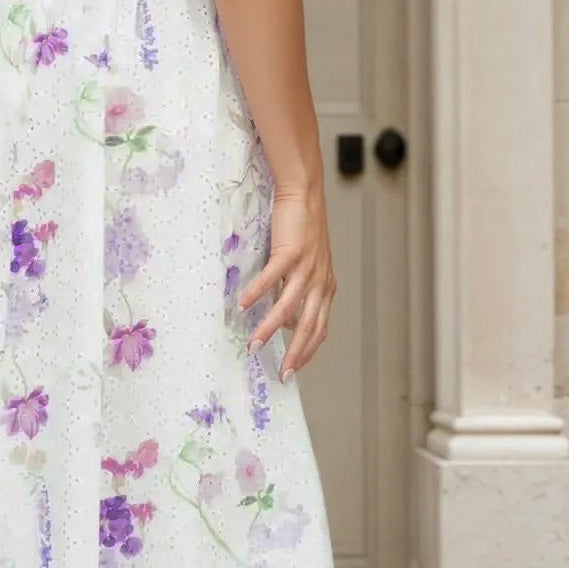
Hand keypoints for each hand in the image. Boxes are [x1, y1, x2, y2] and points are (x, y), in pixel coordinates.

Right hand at [237, 187, 334, 378]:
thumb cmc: (303, 228)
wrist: (304, 193)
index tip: (293, 370)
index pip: (320, 328)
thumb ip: (301, 291)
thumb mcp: (309, 264)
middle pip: (309, 326)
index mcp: (326, 287)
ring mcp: (307, 267)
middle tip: (281, 374)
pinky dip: (257, 294)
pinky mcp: (291, 251)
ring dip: (269, 328)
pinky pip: (272, 278)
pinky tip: (242, 305)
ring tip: (253, 345)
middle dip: (294, 353)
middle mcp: (320, 280)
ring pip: (288, 307)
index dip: (308, 351)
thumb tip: (288, 319)